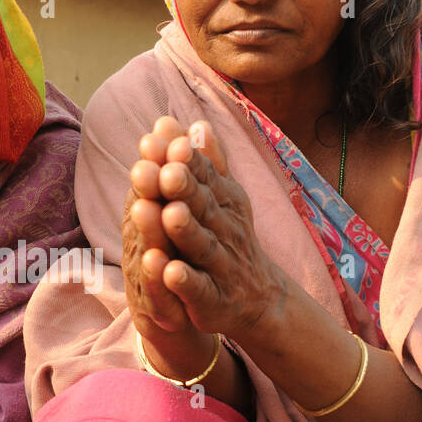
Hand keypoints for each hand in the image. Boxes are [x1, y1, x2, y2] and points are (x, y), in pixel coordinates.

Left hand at [126, 115, 282, 343]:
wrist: (260, 299)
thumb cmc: (231, 239)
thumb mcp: (225, 199)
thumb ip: (208, 163)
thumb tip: (195, 122)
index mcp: (223, 203)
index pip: (203, 176)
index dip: (184, 159)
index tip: (162, 138)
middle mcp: (225, 230)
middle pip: (202, 207)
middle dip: (183, 188)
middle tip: (165, 170)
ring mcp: (221, 266)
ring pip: (201, 245)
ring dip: (185, 230)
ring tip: (168, 214)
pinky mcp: (213, 300)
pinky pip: (199, 289)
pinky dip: (185, 282)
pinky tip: (169, 272)